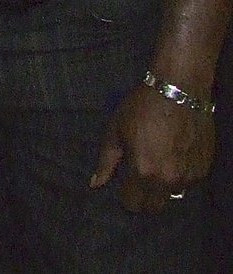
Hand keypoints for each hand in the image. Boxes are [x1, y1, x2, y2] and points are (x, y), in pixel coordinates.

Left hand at [90, 84, 214, 210]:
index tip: (123, 186)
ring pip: (173, 195)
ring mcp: (189, 176)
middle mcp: (168, 179)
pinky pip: (188, 182)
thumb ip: (106, 161)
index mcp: (143, 171)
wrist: (177, 91)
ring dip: (163, 186)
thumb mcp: (116, 130)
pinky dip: (180, 175)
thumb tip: (95, 184)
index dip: (125, 197)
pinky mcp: (203, 168)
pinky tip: (173, 154)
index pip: (133, 204)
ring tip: (157, 161)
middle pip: (155, 206)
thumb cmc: (141, 108)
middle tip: (138, 178)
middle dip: (144, 197)